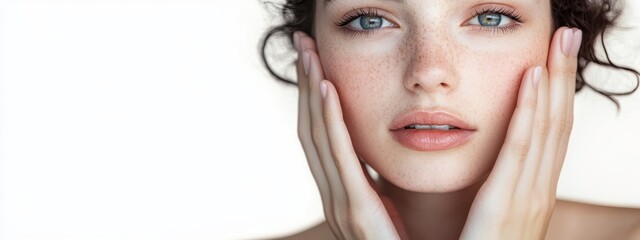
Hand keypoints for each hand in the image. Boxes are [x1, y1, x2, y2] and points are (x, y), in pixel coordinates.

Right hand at [293, 31, 405, 239]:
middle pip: (311, 130)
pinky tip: (326, 89)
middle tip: (301, 44)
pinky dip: (329, 121)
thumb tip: (383, 150)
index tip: (314, 59)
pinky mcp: (355, 212)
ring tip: (309, 55)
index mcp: (343, 192)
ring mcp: (340, 205)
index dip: (313, 95)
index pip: (322, 134)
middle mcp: (334, 196)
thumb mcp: (392, 205)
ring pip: (317, 138)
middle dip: (304, 86)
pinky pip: (339, 158)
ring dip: (310, 93)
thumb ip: (380, 180)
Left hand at [460, 27, 581, 238]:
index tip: (554, 57)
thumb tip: (478, 164)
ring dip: (555, 83)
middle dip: (564, 77)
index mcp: (530, 193)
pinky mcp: (507, 206)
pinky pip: (521, 151)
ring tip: (560, 43)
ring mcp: (528, 199)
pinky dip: (531, 113)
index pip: (549, 133)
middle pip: (557, 123)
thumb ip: (489, 188)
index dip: (556, 93)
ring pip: (548, 129)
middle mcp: (537, 192)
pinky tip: (533, 80)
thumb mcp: (487, 217)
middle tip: (568, 35)